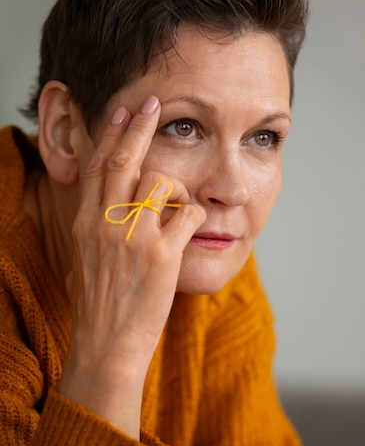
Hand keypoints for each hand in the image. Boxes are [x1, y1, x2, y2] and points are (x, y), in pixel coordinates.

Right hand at [58, 96, 205, 436]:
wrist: (106, 343)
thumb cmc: (102, 303)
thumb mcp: (89, 257)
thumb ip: (99, 226)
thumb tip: (112, 201)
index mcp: (87, 222)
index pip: (98, 166)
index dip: (112, 134)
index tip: (123, 111)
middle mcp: (107, 224)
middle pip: (124, 161)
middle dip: (140, 127)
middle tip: (152, 102)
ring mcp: (134, 238)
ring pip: (162, 183)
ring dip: (179, 187)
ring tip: (180, 206)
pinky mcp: (162, 255)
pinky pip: (190, 214)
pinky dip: (197, 214)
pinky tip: (193, 227)